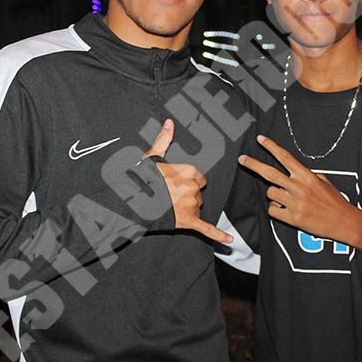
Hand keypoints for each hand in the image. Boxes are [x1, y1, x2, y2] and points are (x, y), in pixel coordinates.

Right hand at [144, 119, 232, 243]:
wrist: (132, 202)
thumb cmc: (141, 179)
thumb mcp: (152, 156)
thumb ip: (164, 139)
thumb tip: (170, 122)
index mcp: (188, 171)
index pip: (199, 177)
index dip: (187, 181)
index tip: (174, 184)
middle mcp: (193, 187)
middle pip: (199, 194)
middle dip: (187, 196)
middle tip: (168, 197)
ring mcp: (192, 205)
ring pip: (198, 209)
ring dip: (188, 210)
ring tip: (170, 208)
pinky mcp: (190, 222)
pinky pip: (207, 229)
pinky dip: (218, 235)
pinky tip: (229, 239)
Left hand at [238, 134, 357, 242]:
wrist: (345, 222)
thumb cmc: (335, 201)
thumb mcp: (323, 181)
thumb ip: (307, 175)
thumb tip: (294, 171)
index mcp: (306, 176)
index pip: (285, 157)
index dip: (271, 146)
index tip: (260, 139)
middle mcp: (299, 187)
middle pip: (270, 173)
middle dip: (253, 164)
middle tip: (242, 159)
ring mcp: (295, 203)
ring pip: (270, 193)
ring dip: (273, 194)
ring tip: (285, 199)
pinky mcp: (293, 218)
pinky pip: (273, 210)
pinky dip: (275, 209)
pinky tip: (285, 210)